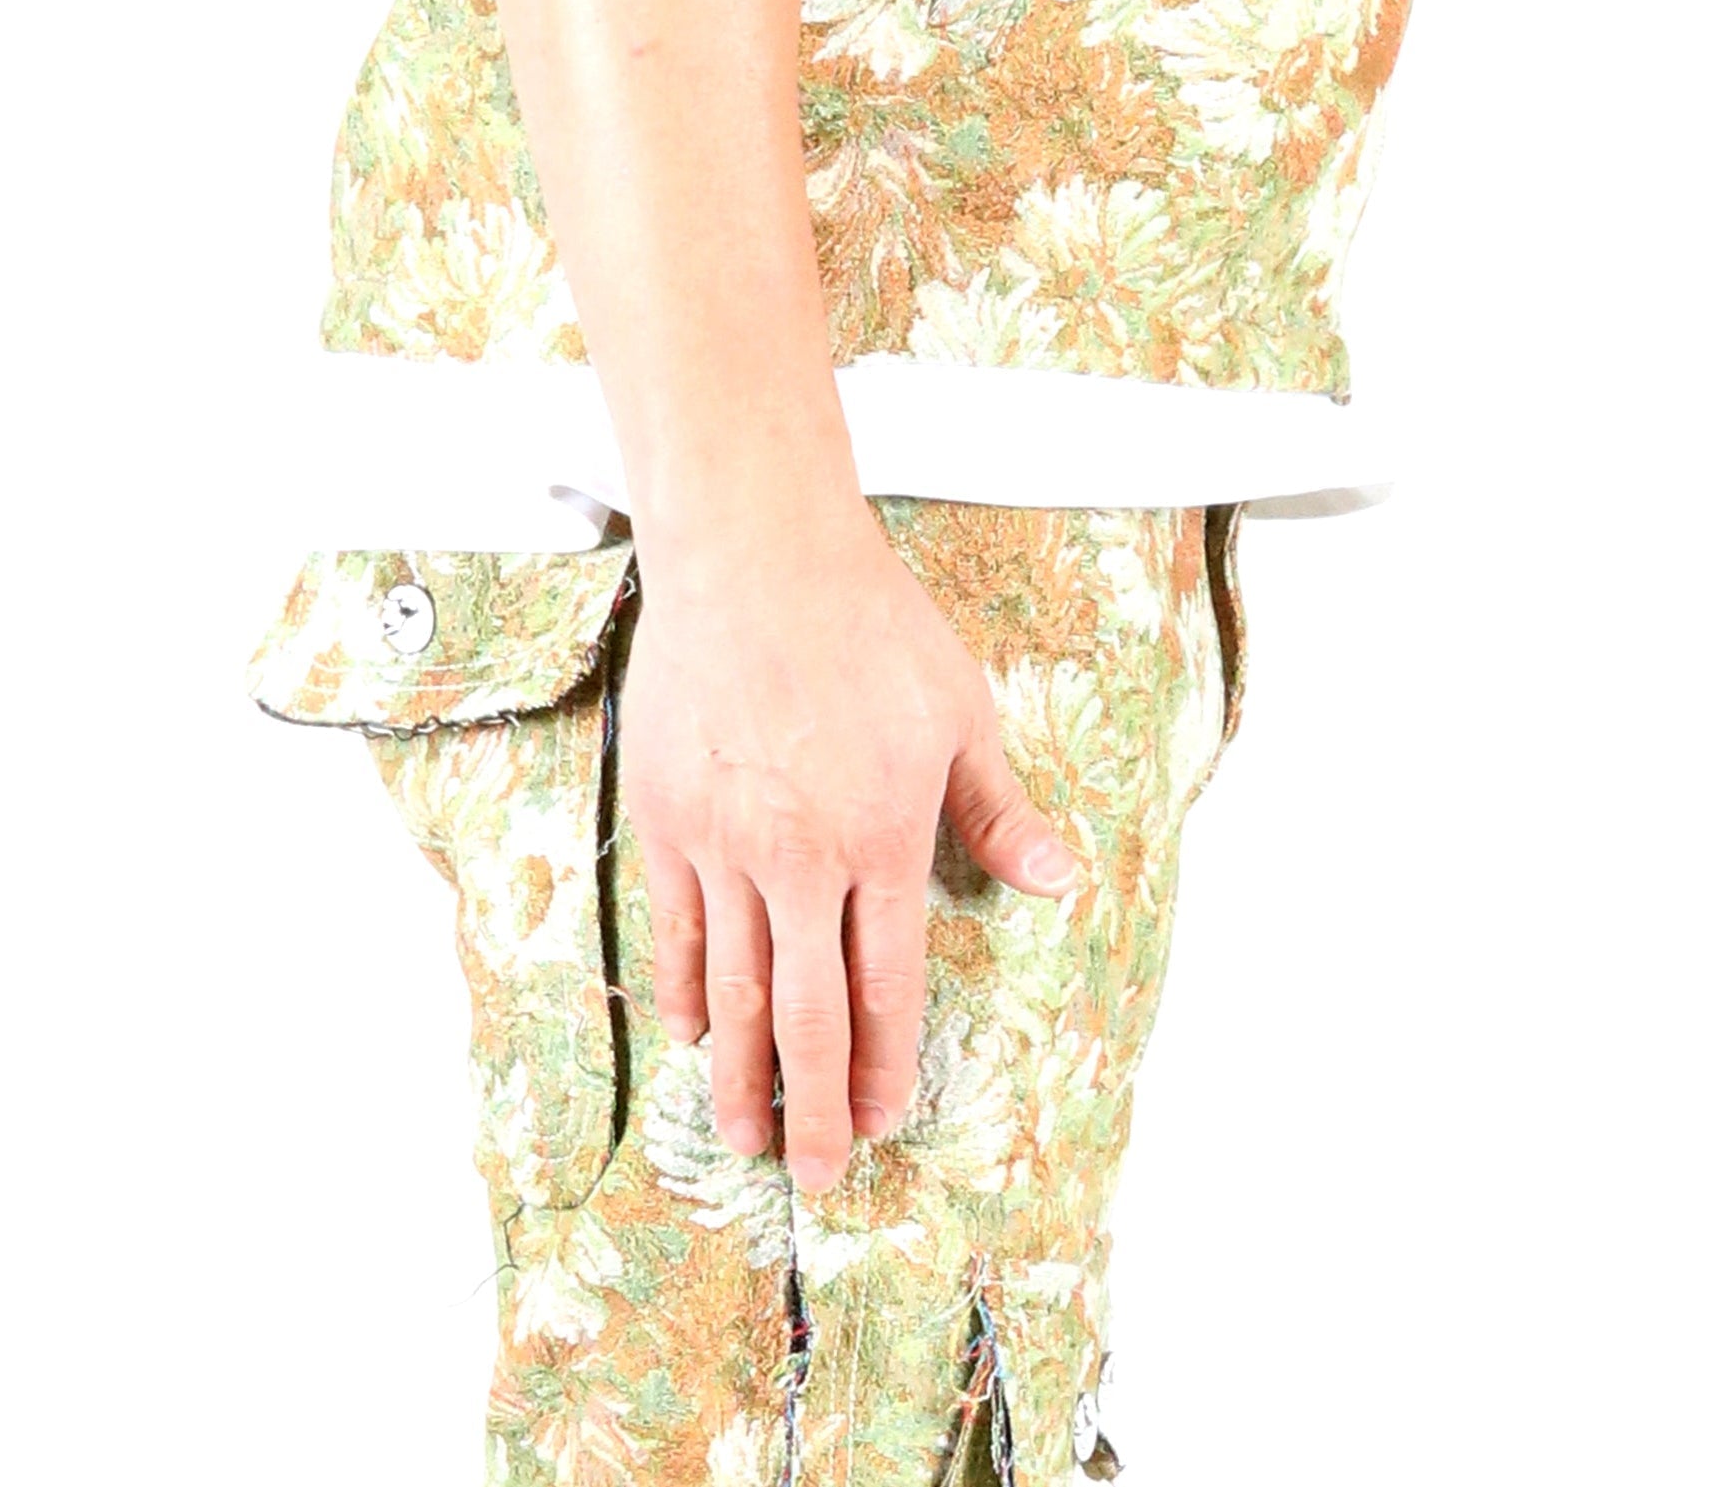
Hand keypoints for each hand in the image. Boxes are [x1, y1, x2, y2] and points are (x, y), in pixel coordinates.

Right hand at [618, 494, 1079, 1193]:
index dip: (886, 1066)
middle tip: (815, 1174)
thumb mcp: (959, 711)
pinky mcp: (666, 819)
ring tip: (744, 1136)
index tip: (884, 1120)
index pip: (886, 989)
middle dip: (814, 1106)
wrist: (754, 554)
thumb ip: (999, 811)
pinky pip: (674, 931)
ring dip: (741, 1075)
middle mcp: (801, 860)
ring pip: (733, 990)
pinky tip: (691, 1037)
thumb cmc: (868, 624)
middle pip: (807, 1016)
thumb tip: (1062, 885)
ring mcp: (724, 845)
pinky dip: (684, 993)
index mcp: (883, 840)